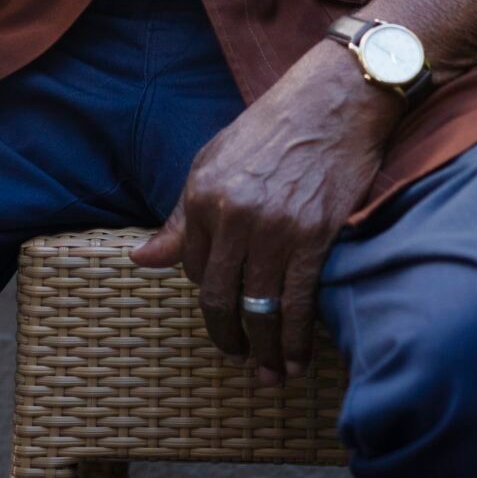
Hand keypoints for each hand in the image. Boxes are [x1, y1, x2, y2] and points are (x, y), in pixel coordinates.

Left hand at [128, 42, 398, 382]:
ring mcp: (275, 228)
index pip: (193, 270)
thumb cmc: (273, 127)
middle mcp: (233, 215)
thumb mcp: (214, 159)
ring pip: (259, 309)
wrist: (335, 101)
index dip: (209, 301)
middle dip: (229, 340)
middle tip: (240, 362)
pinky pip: (298, 302)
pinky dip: (295, 339)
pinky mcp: (314, 236)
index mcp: (202, 194)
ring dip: (264, 352)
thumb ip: (181, 217)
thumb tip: (141, 260)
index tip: (223, 318)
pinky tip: (297, 358)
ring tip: (269, 376)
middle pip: (221, 299)